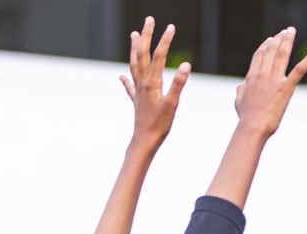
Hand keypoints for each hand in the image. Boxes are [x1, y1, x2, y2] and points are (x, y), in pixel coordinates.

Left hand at [120, 17, 188, 153]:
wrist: (144, 140)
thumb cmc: (159, 125)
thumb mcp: (172, 104)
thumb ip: (178, 84)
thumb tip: (185, 65)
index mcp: (152, 83)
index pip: (159, 56)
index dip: (165, 41)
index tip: (171, 27)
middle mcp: (142, 83)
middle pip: (143, 54)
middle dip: (146, 36)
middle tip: (149, 20)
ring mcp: (137, 91)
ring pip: (134, 64)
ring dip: (134, 48)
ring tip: (133, 35)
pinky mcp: (136, 100)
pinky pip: (129, 85)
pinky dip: (125, 78)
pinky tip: (120, 75)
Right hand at [234, 28, 306, 138]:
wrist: (253, 126)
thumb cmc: (246, 117)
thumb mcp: (239, 101)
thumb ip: (241, 90)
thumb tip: (242, 84)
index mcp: (252, 76)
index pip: (259, 55)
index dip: (265, 45)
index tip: (271, 39)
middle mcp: (262, 74)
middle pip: (271, 50)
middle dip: (279, 38)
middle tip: (286, 31)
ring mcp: (274, 80)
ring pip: (282, 54)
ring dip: (287, 40)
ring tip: (291, 31)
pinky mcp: (286, 87)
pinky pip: (299, 70)